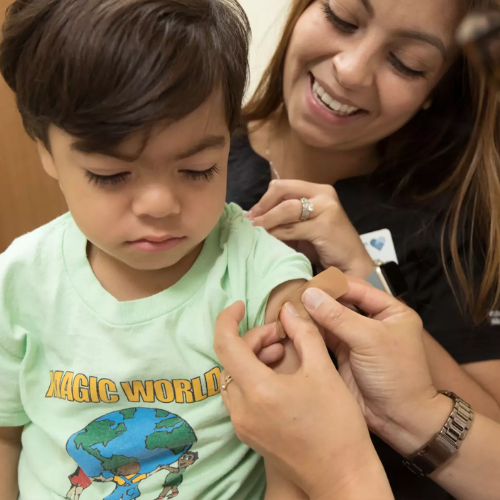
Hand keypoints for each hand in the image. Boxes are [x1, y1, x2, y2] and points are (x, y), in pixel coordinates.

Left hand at [214, 301, 384, 498]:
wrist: (342, 476)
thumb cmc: (337, 424)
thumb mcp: (323, 370)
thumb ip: (303, 333)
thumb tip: (288, 310)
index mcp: (258, 390)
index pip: (225, 344)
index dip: (227, 319)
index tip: (239, 305)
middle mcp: (241, 409)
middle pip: (231, 359)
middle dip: (254, 339)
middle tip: (282, 336)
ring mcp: (242, 424)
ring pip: (234, 377)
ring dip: (253, 358)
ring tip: (284, 353)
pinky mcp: (248, 434)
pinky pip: (240, 395)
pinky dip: (253, 377)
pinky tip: (279, 376)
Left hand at [246, 179, 372, 277]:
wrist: (351, 265)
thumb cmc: (325, 247)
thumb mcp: (303, 227)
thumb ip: (286, 219)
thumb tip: (255, 218)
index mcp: (318, 190)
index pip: (283, 186)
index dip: (264, 199)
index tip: (251, 214)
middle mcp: (323, 194)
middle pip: (282, 192)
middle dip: (262, 207)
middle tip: (249, 222)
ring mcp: (326, 208)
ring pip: (286, 209)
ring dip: (266, 221)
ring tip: (254, 231)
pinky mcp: (325, 225)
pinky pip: (292, 228)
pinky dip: (276, 233)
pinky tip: (268, 240)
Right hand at [301, 279, 447, 454]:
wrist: (400, 419)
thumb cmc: (396, 375)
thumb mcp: (369, 340)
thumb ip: (338, 316)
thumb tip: (309, 294)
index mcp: (390, 310)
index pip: (357, 288)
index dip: (333, 285)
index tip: (308, 284)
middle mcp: (373, 320)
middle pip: (341, 302)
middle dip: (319, 299)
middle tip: (294, 296)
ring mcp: (357, 337)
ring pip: (330, 318)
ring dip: (312, 314)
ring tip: (290, 309)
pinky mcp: (343, 353)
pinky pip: (324, 336)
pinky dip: (310, 331)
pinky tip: (294, 325)